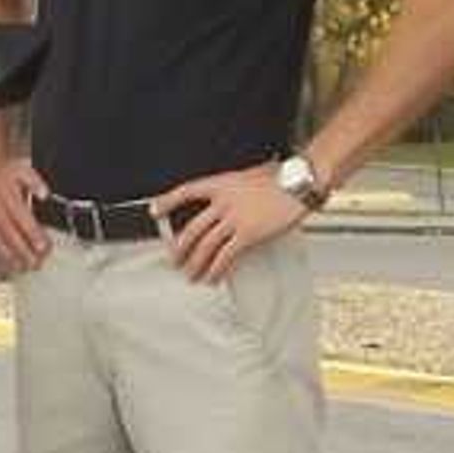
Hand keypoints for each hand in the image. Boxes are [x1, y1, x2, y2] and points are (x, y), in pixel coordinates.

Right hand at [0, 145, 52, 272]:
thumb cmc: (5, 172)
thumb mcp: (22, 169)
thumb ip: (34, 181)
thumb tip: (45, 193)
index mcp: (6, 193)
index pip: (21, 216)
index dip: (32, 233)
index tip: (44, 247)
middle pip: (9, 231)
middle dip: (23, 249)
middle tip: (36, 263)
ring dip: (11, 255)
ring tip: (24, 267)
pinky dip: (0, 253)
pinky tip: (10, 262)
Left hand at [157, 163, 303, 283]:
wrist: (298, 183)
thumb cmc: (281, 178)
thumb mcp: (250, 175)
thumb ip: (234, 188)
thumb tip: (228, 200)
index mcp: (221, 183)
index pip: (186, 191)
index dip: (168, 201)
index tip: (155, 210)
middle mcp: (223, 201)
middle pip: (193, 228)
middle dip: (180, 247)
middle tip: (175, 259)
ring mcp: (234, 219)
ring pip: (206, 246)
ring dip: (195, 263)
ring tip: (190, 274)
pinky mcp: (248, 234)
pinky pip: (226, 256)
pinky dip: (217, 269)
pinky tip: (212, 277)